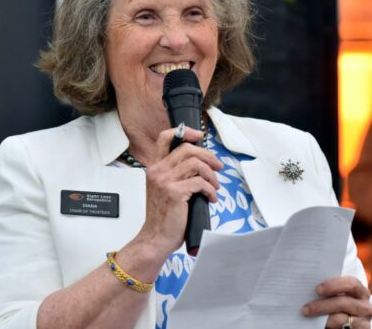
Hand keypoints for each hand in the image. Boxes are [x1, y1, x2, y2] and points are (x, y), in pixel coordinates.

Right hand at [134, 126, 221, 256]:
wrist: (155, 237)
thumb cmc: (163, 216)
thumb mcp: (164, 188)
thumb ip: (175, 173)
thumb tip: (199, 163)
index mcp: (154, 167)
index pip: (164, 138)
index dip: (184, 132)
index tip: (199, 136)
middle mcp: (157, 171)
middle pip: (186, 149)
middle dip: (207, 156)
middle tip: (217, 167)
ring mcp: (164, 181)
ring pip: (195, 164)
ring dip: (211, 174)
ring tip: (215, 186)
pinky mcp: (174, 193)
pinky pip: (200, 183)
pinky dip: (210, 190)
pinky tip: (211, 198)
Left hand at [301, 276, 371, 327]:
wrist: (349, 321)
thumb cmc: (339, 302)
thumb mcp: (337, 295)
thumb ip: (329, 291)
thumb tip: (308, 288)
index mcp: (360, 291)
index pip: (351, 284)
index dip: (334, 285)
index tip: (317, 289)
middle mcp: (365, 306)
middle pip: (344, 303)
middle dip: (323, 305)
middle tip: (305, 309)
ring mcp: (364, 321)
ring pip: (342, 320)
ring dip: (323, 319)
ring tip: (309, 318)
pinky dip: (330, 327)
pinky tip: (320, 325)